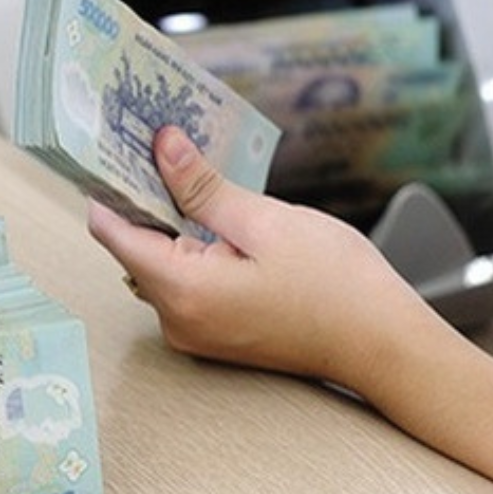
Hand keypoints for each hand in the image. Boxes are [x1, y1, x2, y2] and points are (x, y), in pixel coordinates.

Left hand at [86, 125, 433, 387]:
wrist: (383, 345)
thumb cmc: (337, 286)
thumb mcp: (265, 221)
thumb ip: (201, 187)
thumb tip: (161, 148)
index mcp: (182, 291)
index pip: (112, 232)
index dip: (109, 187)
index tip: (113, 150)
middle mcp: (176, 320)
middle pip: (134, 248)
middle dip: (145, 200)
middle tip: (161, 150)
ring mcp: (192, 333)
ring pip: (159, 265)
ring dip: (172, 226)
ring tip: (196, 183)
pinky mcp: (211, 335)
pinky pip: (183, 285)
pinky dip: (192, 253)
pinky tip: (220, 226)